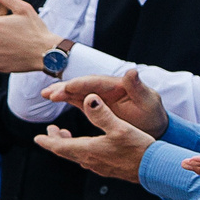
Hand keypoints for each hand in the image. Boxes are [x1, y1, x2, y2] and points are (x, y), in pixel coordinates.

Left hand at [36, 90, 155, 180]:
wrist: (156, 169)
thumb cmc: (139, 148)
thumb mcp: (120, 127)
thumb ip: (102, 113)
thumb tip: (88, 98)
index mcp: (88, 150)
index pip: (60, 146)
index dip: (47, 140)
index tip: (37, 137)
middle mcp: (91, 160)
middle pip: (66, 151)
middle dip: (56, 140)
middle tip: (51, 129)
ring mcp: (100, 166)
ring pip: (77, 155)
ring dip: (69, 145)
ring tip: (67, 135)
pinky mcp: (110, 168)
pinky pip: (89, 159)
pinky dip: (82, 150)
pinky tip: (90, 146)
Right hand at [42, 67, 167, 135]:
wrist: (153, 128)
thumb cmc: (152, 116)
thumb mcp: (148, 102)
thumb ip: (137, 87)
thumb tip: (131, 71)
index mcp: (119, 85)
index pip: (97, 82)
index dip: (82, 84)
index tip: (68, 87)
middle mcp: (107, 88)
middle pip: (83, 85)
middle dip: (66, 88)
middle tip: (50, 94)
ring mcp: (99, 96)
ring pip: (77, 91)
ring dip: (61, 92)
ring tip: (45, 94)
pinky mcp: (94, 105)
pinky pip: (76, 99)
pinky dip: (64, 98)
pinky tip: (51, 97)